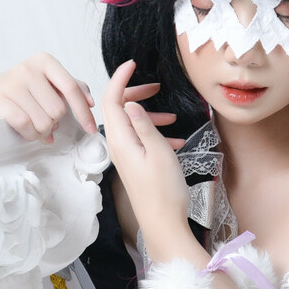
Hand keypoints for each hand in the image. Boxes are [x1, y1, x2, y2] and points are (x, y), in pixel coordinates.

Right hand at [0, 53, 103, 142]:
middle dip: (53, 123)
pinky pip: (25, 124)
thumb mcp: (43, 86)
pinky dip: (27, 134)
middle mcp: (28, 67)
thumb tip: (90, 99)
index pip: (72, 88)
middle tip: (41, 123)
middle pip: (58, 110)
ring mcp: (12, 82)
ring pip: (44, 120)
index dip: (84, 112)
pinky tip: (24, 132)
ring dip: (40, 131)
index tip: (91, 129)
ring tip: (31, 127)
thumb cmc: (16, 96)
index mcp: (44, 61)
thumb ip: (68, 88)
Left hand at [100, 59, 191, 236]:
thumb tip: (131, 103)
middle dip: (136, 94)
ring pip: (133, 124)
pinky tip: (176, 140)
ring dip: (151, 116)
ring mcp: (126, 155)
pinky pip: (142, 140)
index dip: (120, 79)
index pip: (112, 99)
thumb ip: (144, 126)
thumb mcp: (159, 152)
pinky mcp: (135, 163)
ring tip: (172, 116)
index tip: (132, 64)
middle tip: (155, 87)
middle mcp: (118, 145)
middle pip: (119, 109)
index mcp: (120, 139)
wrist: (163, 223)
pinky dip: (157, 134)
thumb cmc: (163, 192)